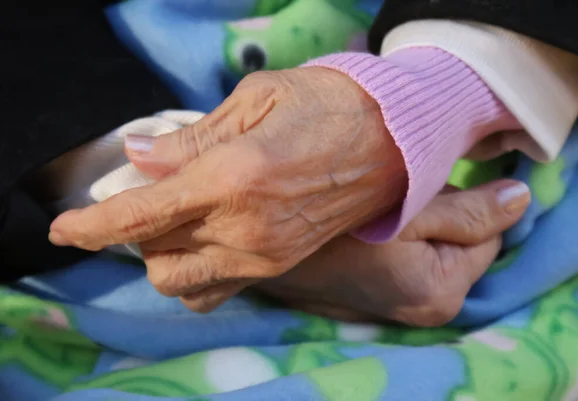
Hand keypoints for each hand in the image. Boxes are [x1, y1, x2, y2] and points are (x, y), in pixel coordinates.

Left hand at [49, 67, 406, 310]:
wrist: (394, 141)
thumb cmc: (329, 106)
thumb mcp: (256, 101)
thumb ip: (191, 139)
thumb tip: (140, 158)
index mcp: (234, 176)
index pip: (140, 215)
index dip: (91, 226)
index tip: (64, 230)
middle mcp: (246, 227)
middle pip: (153, 251)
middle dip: (130, 228)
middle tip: (144, 193)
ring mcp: (265, 255)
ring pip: (179, 280)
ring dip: (160, 254)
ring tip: (174, 220)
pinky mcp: (280, 266)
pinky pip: (216, 290)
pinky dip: (193, 275)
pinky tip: (200, 244)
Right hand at [256, 180, 530, 326]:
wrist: (251, 236)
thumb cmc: (330, 219)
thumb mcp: (406, 206)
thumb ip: (470, 208)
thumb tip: (521, 201)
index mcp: (439, 290)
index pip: (489, 234)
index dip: (472, 197)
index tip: (438, 174)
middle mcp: (420, 309)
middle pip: (459, 245)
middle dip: (444, 211)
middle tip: (405, 184)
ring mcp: (391, 306)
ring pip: (430, 250)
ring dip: (417, 222)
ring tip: (383, 198)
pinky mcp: (367, 297)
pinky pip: (402, 261)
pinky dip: (395, 238)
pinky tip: (368, 221)